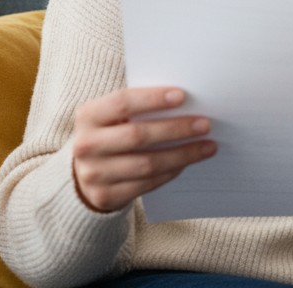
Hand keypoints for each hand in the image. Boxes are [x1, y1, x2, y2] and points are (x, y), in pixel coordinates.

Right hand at [71, 87, 215, 211]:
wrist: (83, 173)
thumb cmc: (111, 134)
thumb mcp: (113, 116)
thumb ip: (140, 107)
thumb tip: (187, 101)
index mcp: (88, 116)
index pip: (122, 102)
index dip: (153, 98)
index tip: (182, 96)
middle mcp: (86, 145)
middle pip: (137, 135)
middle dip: (175, 129)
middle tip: (205, 124)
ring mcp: (93, 174)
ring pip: (147, 164)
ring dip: (182, 154)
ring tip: (208, 146)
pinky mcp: (105, 196)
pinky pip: (147, 184)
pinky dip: (171, 172)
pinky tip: (188, 162)